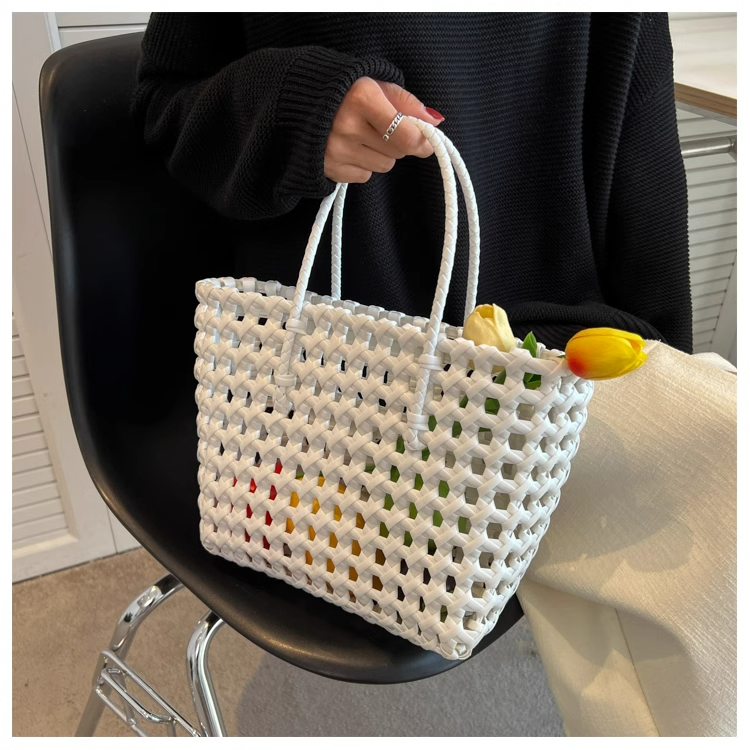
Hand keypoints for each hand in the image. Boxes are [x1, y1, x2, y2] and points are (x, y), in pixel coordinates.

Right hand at [324, 78, 444, 183]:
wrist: (295, 102)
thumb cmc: (343, 91)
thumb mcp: (375, 84)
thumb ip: (407, 103)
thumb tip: (435, 122)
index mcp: (361, 98)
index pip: (407, 135)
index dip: (422, 141)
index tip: (426, 140)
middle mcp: (347, 126)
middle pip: (398, 152)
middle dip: (397, 142)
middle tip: (380, 127)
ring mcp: (336, 150)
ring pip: (383, 166)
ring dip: (380, 154)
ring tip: (361, 136)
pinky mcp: (329, 168)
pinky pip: (364, 176)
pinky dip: (361, 164)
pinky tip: (348, 148)